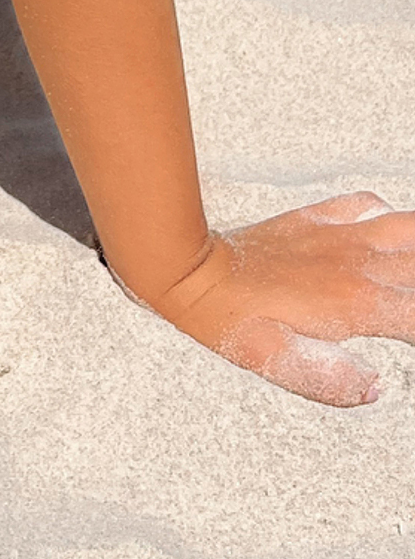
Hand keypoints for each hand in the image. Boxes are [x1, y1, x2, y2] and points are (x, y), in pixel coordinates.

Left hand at [146, 194, 414, 404]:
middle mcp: (357, 264)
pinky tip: (389, 234)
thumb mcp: (280, 363)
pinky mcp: (319, 219)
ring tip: (413, 272)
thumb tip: (374, 388)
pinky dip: (389, 217)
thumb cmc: (234, 322)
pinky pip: (367, 204)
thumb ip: (330, 379)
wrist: (198, 273)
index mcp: (355, 303)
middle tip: (413, 306)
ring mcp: (340, 236)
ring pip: (408, 230)